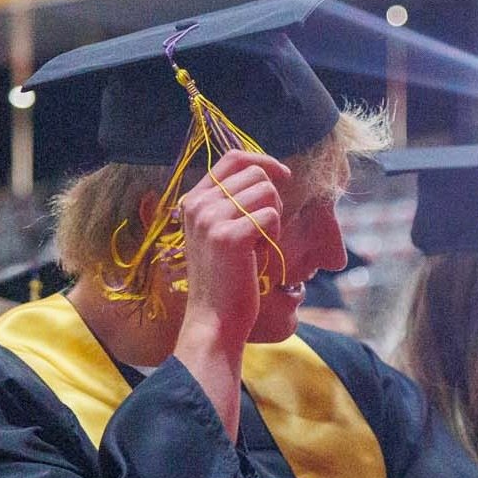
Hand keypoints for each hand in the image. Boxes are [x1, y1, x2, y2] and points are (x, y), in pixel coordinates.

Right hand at [177, 150, 289, 345]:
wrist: (215, 319)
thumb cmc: (225, 279)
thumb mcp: (218, 234)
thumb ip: (232, 203)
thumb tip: (268, 174)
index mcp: (194, 200)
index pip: (233, 158)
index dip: (263, 161)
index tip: (284, 176)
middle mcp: (198, 204)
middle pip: (256, 174)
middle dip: (272, 201)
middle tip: (264, 233)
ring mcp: (211, 219)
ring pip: (266, 192)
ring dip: (274, 220)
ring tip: (259, 246)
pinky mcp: (229, 237)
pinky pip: (271, 217)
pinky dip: (274, 237)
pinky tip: (260, 257)